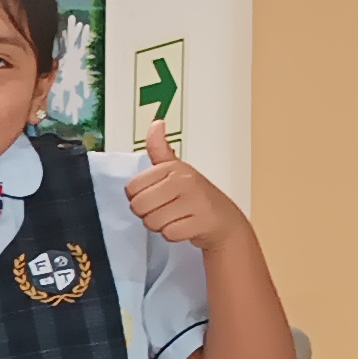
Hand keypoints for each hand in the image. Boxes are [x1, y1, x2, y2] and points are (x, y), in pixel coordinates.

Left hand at [122, 124, 245, 251]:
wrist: (226, 221)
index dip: (140, 197)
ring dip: (161, 225)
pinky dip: (175, 235)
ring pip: (152, 222)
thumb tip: (156, 124)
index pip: (131, 188)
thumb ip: (160, 150)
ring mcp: (195, 200)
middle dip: (148, 214)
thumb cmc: (196, 196)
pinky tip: (187, 226)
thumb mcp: (176, 170)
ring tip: (178, 217)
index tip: (157, 195)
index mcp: (172, 167)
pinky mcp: (202, 221)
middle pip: (138, 206)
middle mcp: (184, 180)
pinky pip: (169, 234)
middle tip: (168, 209)